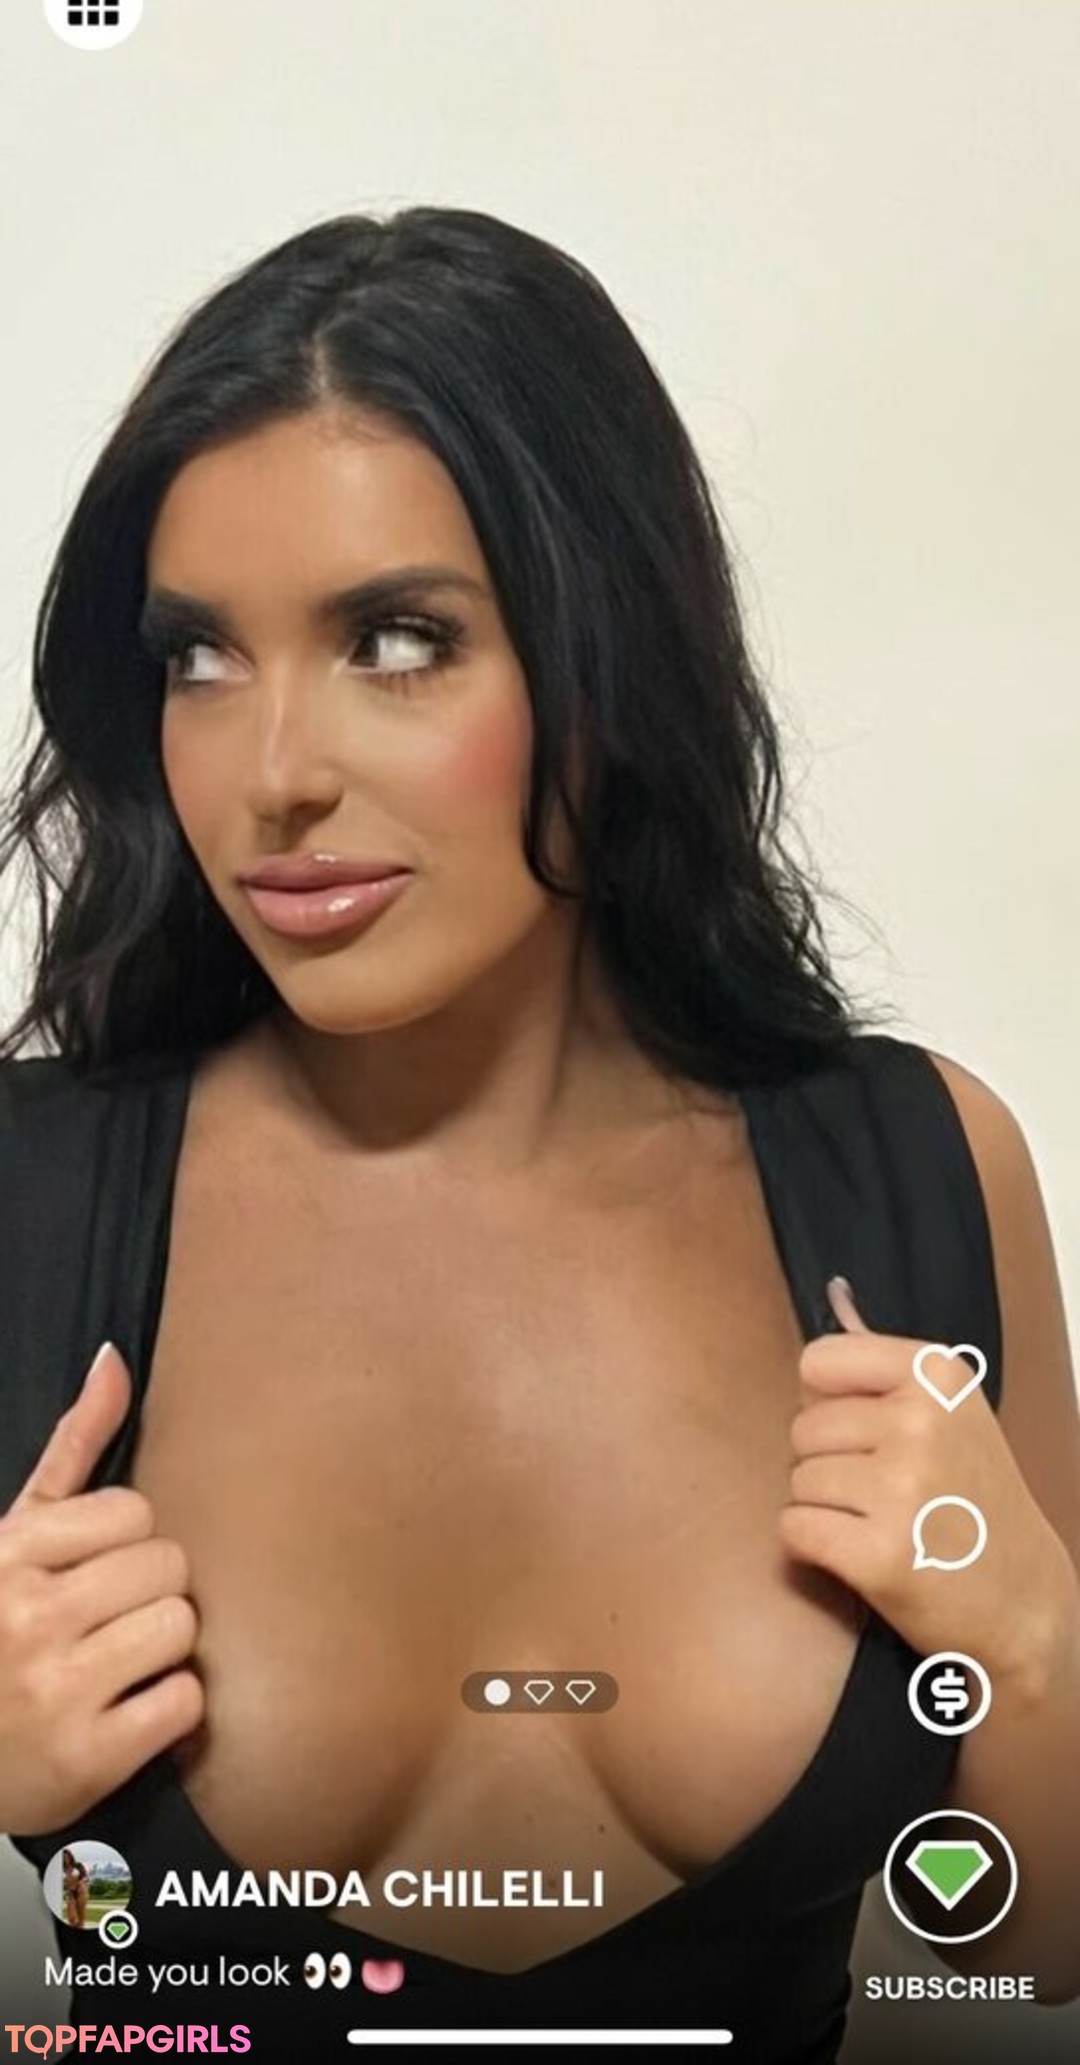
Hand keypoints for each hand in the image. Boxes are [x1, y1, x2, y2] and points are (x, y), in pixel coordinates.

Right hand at [0, 1343, 203, 1834]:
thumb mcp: (18, 1536)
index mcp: (10, 1554)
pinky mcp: (85, 1760)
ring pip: (180, 1628)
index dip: (125, 1547)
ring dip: (162, 1651)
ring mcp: (54, 1691)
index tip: (92, 1575)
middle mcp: (27, 1617)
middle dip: (148, 1596)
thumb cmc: (0, 1633)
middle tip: (107, 1625)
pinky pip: (183, 1704)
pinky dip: (169, 1712)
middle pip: (166, 1569)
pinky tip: (128, 1713)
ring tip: (118, 1667)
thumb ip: (74, 1447)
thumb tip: (116, 1359)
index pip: (135, 1514)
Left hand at [778, 1279, 1079, 1682]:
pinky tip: (861, 1553)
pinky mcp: (878, 1554)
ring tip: (880, 1523)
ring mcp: (902, 1488)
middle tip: (884, 1493)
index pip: (818, 1361)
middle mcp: (921, 1423)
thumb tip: (834, 1295)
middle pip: (803, 1427)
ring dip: (824, 1507)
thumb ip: (885, 1367)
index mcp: (938, 1376)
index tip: (869, 1433)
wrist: (1024, 1601)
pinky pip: (794, 1528)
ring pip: (798, 1480)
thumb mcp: (952, 1414)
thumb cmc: (976, 1502)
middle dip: (828, 1463)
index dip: (829, 1403)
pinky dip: (814, 1546)